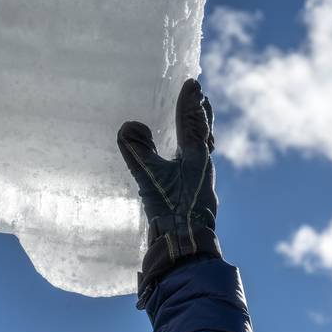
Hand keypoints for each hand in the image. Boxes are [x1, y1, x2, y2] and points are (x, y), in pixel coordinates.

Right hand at [117, 79, 220, 308]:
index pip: (192, 122)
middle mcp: (203, 166)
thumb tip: (127, 126)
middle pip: (204, 134)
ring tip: (194, 126)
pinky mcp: (194, 196)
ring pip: (202, 150)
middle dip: (201, 115)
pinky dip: (191, 154)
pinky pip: (195, 165)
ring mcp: (200, 182)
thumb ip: (138, 152)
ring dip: (198, 133)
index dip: (190, 102)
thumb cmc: (172, 211)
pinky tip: (182, 165)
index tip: (192, 84)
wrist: (186, 247)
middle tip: (200, 99)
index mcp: (196, 156)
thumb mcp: (150, 178)